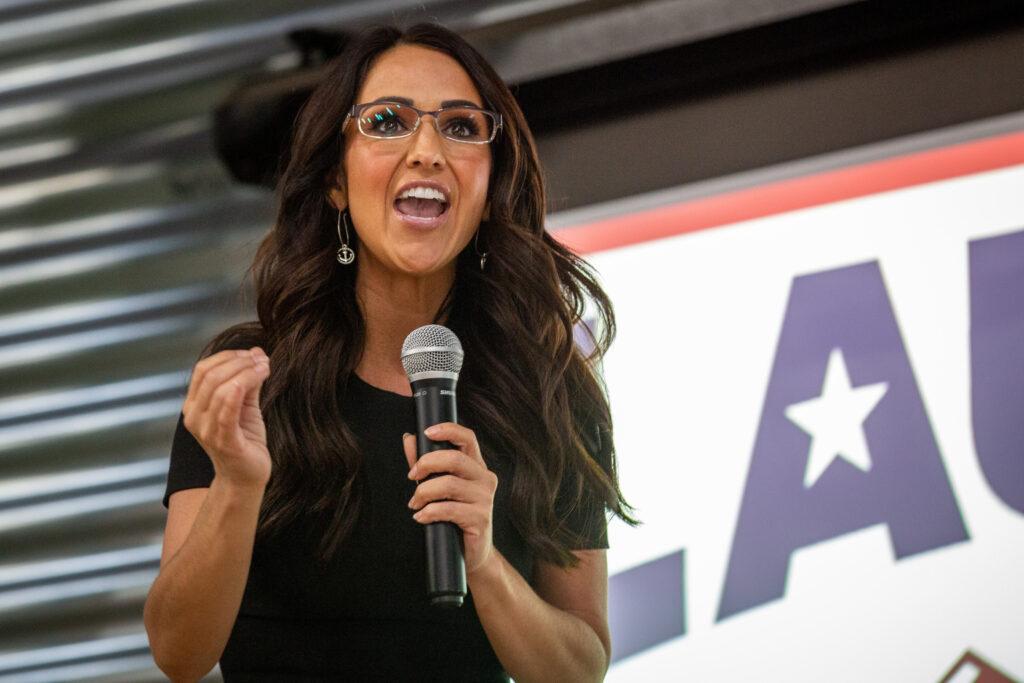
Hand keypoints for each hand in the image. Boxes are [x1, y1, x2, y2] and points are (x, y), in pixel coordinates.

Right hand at [182, 347, 271, 490]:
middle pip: (211, 376)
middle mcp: (194, 416)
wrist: (245, 477)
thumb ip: (248, 381)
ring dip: (246, 373)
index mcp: (194, 405)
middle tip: (263, 360)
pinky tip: (256, 378)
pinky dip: (240, 390)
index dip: (228, 356)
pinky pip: (227, 411)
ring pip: (220, 389)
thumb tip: (257, 353)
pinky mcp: (223, 441)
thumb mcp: (246, 405)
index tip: (252, 354)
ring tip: (265, 368)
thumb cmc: (245, 440)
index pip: (203, 370)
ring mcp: (206, 430)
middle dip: (240, 362)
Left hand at [403, 424, 498, 575]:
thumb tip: (409, 438)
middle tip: (412, 476)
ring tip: (414, 504)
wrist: (472, 554)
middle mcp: (485, 478)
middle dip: (426, 464)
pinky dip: (429, 512)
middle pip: (454, 459)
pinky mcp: (480, 519)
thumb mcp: (438, 487)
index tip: (426, 433)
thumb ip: (425, 463)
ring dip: (423, 493)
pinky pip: (449, 509)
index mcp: (476, 466)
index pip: (468, 438)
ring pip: (449, 484)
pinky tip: (421, 517)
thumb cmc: (455, 517)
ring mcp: (485, 499)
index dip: (448, 430)